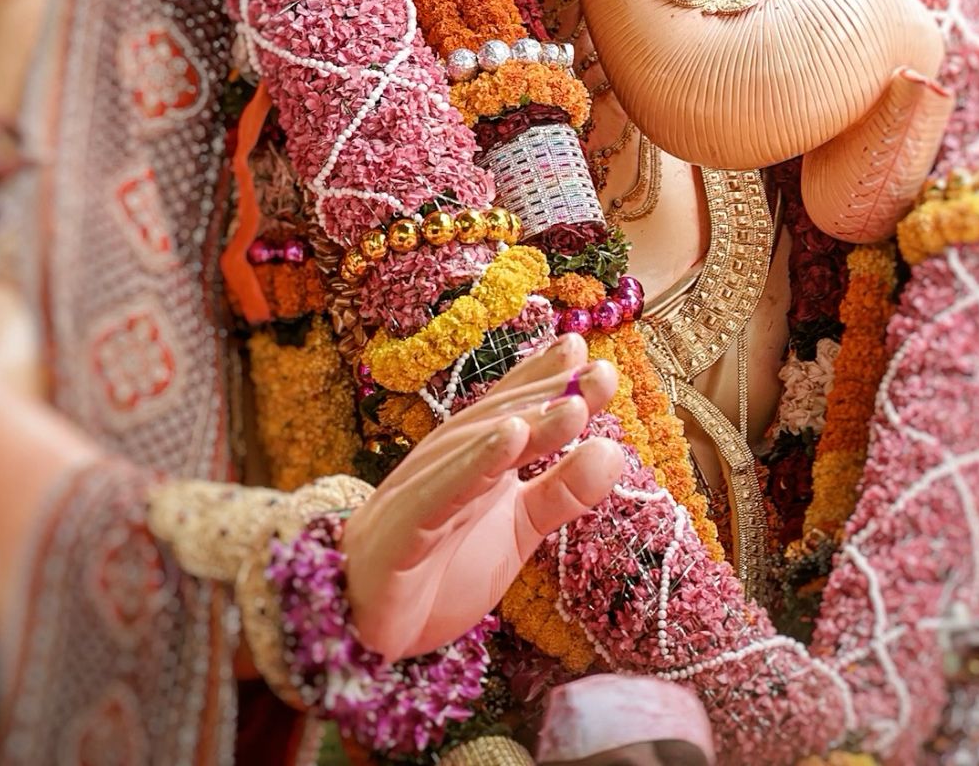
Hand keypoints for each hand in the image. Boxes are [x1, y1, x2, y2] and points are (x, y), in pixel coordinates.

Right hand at [344, 333, 621, 657]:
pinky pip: (443, 490)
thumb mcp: (517, 531)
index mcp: (475, 461)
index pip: (512, 408)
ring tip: (574, 405)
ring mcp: (423, 490)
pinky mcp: (405, 527)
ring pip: (476, 447)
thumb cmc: (439, 570)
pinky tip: (510, 437)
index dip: (545, 377)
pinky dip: (476, 461)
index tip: (583, 348)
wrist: (366, 629)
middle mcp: (448, 464)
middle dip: (550, 392)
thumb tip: (613, 449)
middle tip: (603, 371)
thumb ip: (561, 492)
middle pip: (499, 418)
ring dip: (526, 420)